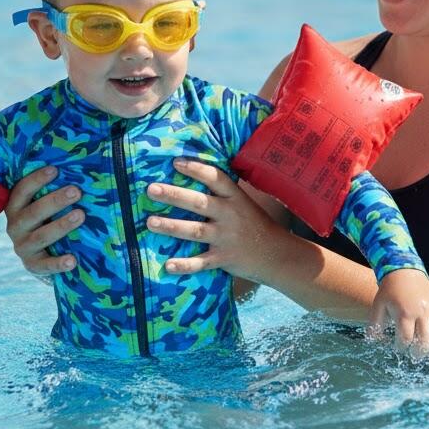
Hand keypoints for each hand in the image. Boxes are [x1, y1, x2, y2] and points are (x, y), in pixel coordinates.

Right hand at [5, 165, 82, 277]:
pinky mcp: (33, 265)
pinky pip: (45, 265)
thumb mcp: (42, 205)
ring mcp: (23, 247)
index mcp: (15, 207)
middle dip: (55, 201)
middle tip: (76, 191)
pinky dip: (59, 263)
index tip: (55, 170)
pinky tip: (73, 260)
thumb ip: (51, 190)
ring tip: (80, 215)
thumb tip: (77, 168)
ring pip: (41, 236)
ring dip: (61, 225)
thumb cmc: (45, 219)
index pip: (22, 191)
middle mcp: (15, 226)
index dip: (37, 180)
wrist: (39, 254)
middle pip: (34, 212)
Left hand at [144, 158, 282, 281]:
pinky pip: (201, 262)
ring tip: (150, 222)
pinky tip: (168, 265)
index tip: (176, 162)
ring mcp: (226, 237)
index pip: (215, 179)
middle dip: (175, 195)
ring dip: (172, 226)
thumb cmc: (255, 225)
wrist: (277, 254)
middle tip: (151, 189)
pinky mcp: (224, 259)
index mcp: (235, 198)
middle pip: (199, 203)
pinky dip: (185, 265)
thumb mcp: (244, 203)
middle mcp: (230, 215)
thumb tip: (195, 173)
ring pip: (195, 230)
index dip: (196, 169)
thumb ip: (223, 193)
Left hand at [370, 269, 428, 351]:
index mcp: (405, 313)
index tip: (399, 348)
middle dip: (419, 351)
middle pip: (425, 340)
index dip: (402, 347)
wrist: (405, 271)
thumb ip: (375, 323)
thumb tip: (372, 340)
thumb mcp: (378, 305)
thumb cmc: (390, 290)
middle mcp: (422, 312)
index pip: (406, 338)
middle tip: (415, 355)